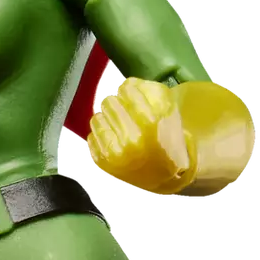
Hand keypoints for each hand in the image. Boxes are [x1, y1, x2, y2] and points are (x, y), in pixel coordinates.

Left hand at [87, 77, 194, 196]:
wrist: (166, 176)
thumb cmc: (167, 139)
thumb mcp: (169, 111)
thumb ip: (149, 92)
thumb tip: (123, 83)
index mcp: (150, 124)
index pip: (126, 91)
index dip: (127, 90)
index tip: (129, 95)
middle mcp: (130, 139)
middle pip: (108, 102)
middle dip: (115, 103)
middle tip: (122, 110)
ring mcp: (114, 154)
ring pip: (96, 118)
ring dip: (105, 118)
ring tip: (116, 124)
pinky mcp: (102, 164)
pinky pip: (90, 137)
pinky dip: (100, 134)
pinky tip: (112, 137)